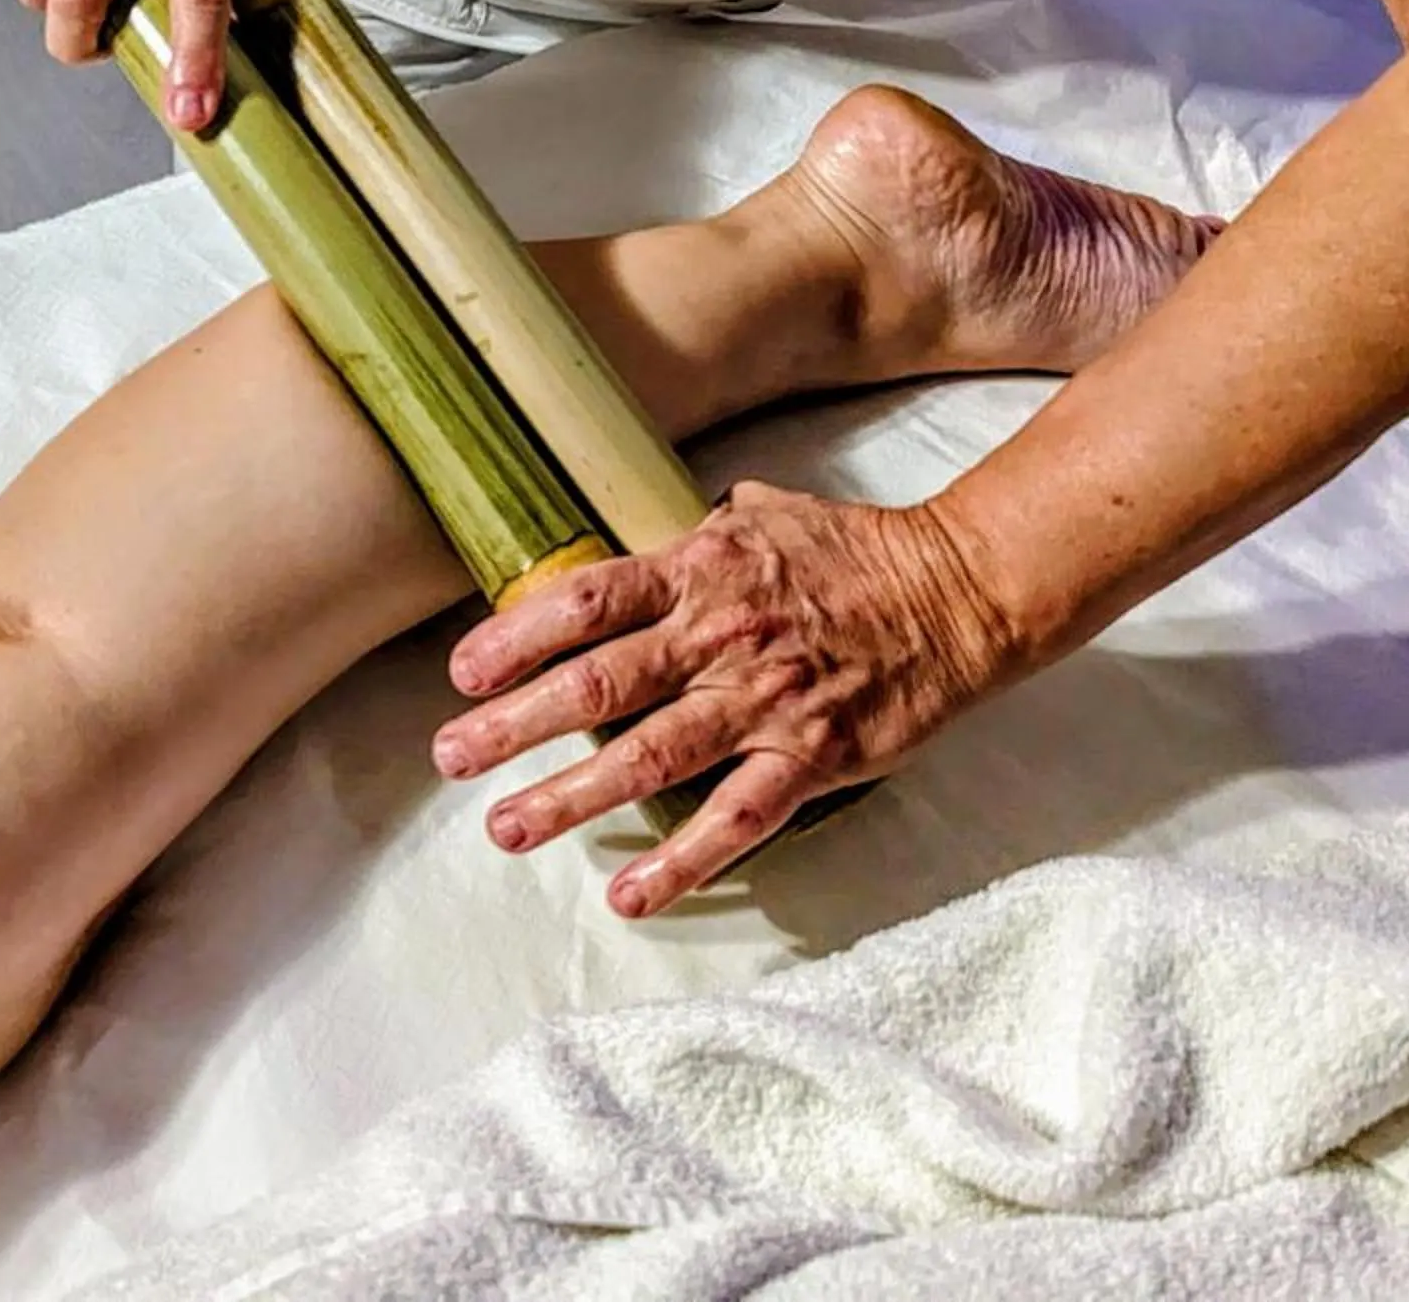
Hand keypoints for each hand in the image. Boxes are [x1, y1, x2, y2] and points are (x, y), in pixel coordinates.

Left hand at [431, 483, 1027, 917]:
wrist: (958, 590)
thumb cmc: (855, 551)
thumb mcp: (763, 515)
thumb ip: (694, 535)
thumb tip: (642, 542)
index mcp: (701, 570)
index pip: (589, 601)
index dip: (517, 637)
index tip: (462, 672)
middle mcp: (721, 636)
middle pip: (597, 685)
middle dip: (513, 726)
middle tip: (450, 757)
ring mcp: (764, 703)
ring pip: (648, 758)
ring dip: (569, 799)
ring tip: (507, 828)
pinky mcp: (810, 759)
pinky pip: (734, 820)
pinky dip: (680, 862)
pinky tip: (629, 893)